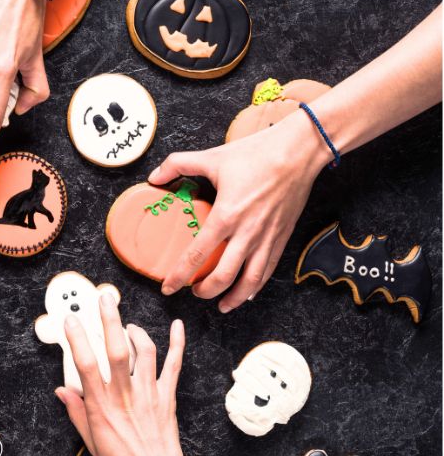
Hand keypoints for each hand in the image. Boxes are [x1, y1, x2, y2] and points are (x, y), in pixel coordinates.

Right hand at [55, 293, 198, 455]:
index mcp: (102, 408)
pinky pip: (174, 366)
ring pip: (144, 352)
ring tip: (126, 324)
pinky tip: (177, 327)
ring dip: (135, 331)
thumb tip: (63, 391)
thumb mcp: (92, 444)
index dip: (76, 338)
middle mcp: (125, 397)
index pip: (85, 364)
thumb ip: (77, 413)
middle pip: (116, 349)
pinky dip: (177, 344)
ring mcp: (150, 396)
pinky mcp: (168, 400)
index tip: (70, 320)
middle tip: (104, 298)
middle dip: (109, 319)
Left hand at [148, 113, 330, 311]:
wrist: (300, 150)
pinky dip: (256, 287)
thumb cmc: (257, 153)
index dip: (178, 276)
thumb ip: (178, 164)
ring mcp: (267, 238)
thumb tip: (154, 177)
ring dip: (232, 297)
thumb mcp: (212, 157)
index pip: (196, 255)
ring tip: (220, 304)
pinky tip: (247, 294)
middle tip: (193, 292)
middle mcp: (246, 233)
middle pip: (222, 277)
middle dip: (204, 291)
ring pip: (249, 281)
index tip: (168, 288)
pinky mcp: (282, 237)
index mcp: (225, 215)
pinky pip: (268, 270)